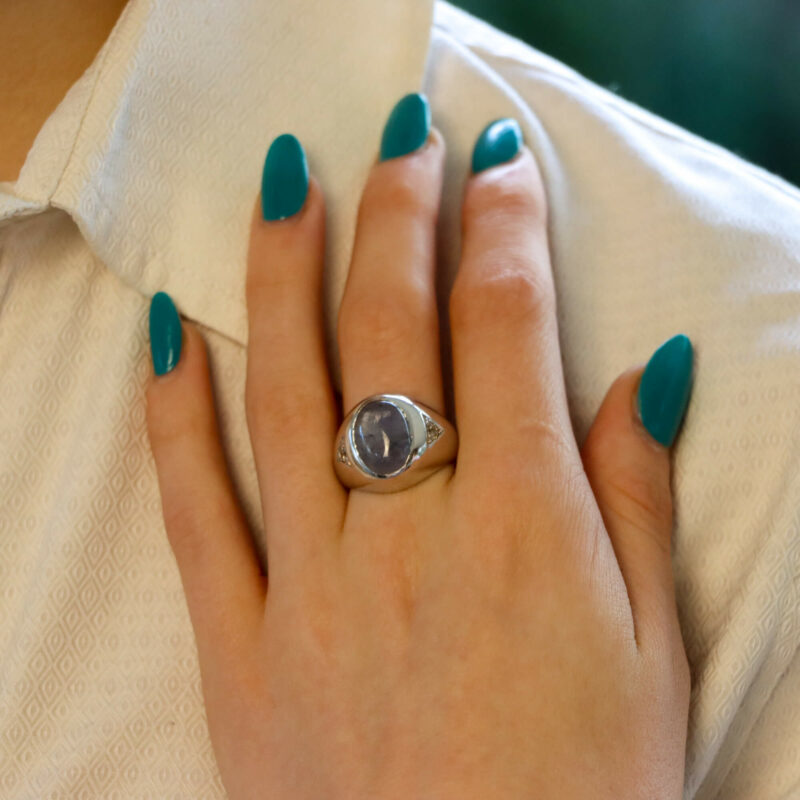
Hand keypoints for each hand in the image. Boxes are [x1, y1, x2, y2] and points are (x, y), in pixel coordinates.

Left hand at [145, 95, 692, 798]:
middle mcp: (408, 536)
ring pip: (286, 389)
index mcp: (524, 531)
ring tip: (287, 183)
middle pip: (393, 332)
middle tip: (401, 139)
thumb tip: (640, 376)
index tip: (497, 165)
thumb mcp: (653, 653)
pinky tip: (169, 329)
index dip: (503, 229)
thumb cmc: (581, 795)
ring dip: (285, 270)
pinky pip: (195, 504)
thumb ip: (635, 502)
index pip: (506, 328)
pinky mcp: (240, 641)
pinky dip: (175, 409)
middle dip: (400, 217)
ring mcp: (310, 585)